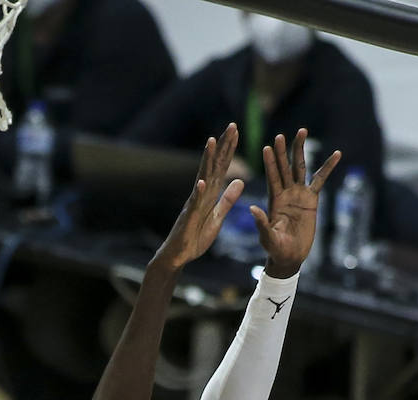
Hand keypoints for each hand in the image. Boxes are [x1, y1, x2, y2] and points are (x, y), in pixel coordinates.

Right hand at [153, 123, 245, 271]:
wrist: (178, 256)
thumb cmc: (195, 238)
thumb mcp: (218, 217)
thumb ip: (228, 199)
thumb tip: (240, 180)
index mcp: (209, 194)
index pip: (221, 167)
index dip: (229, 150)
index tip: (235, 131)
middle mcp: (200, 194)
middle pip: (213, 166)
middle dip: (222, 146)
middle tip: (231, 126)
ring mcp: (193, 204)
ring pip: (202, 178)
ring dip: (207, 160)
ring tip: (212, 142)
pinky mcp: (188, 218)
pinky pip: (194, 204)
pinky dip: (198, 193)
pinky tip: (201, 182)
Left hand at [251, 129, 340, 277]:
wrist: (290, 257)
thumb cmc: (275, 249)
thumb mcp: (266, 237)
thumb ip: (261, 223)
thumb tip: (252, 209)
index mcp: (273, 200)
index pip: (272, 177)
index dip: (270, 163)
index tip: (267, 147)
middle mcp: (285, 193)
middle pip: (285, 167)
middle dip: (283, 151)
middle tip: (281, 134)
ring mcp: (299, 194)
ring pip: (300, 168)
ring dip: (300, 150)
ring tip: (302, 131)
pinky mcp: (312, 199)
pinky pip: (321, 180)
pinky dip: (328, 167)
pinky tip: (336, 154)